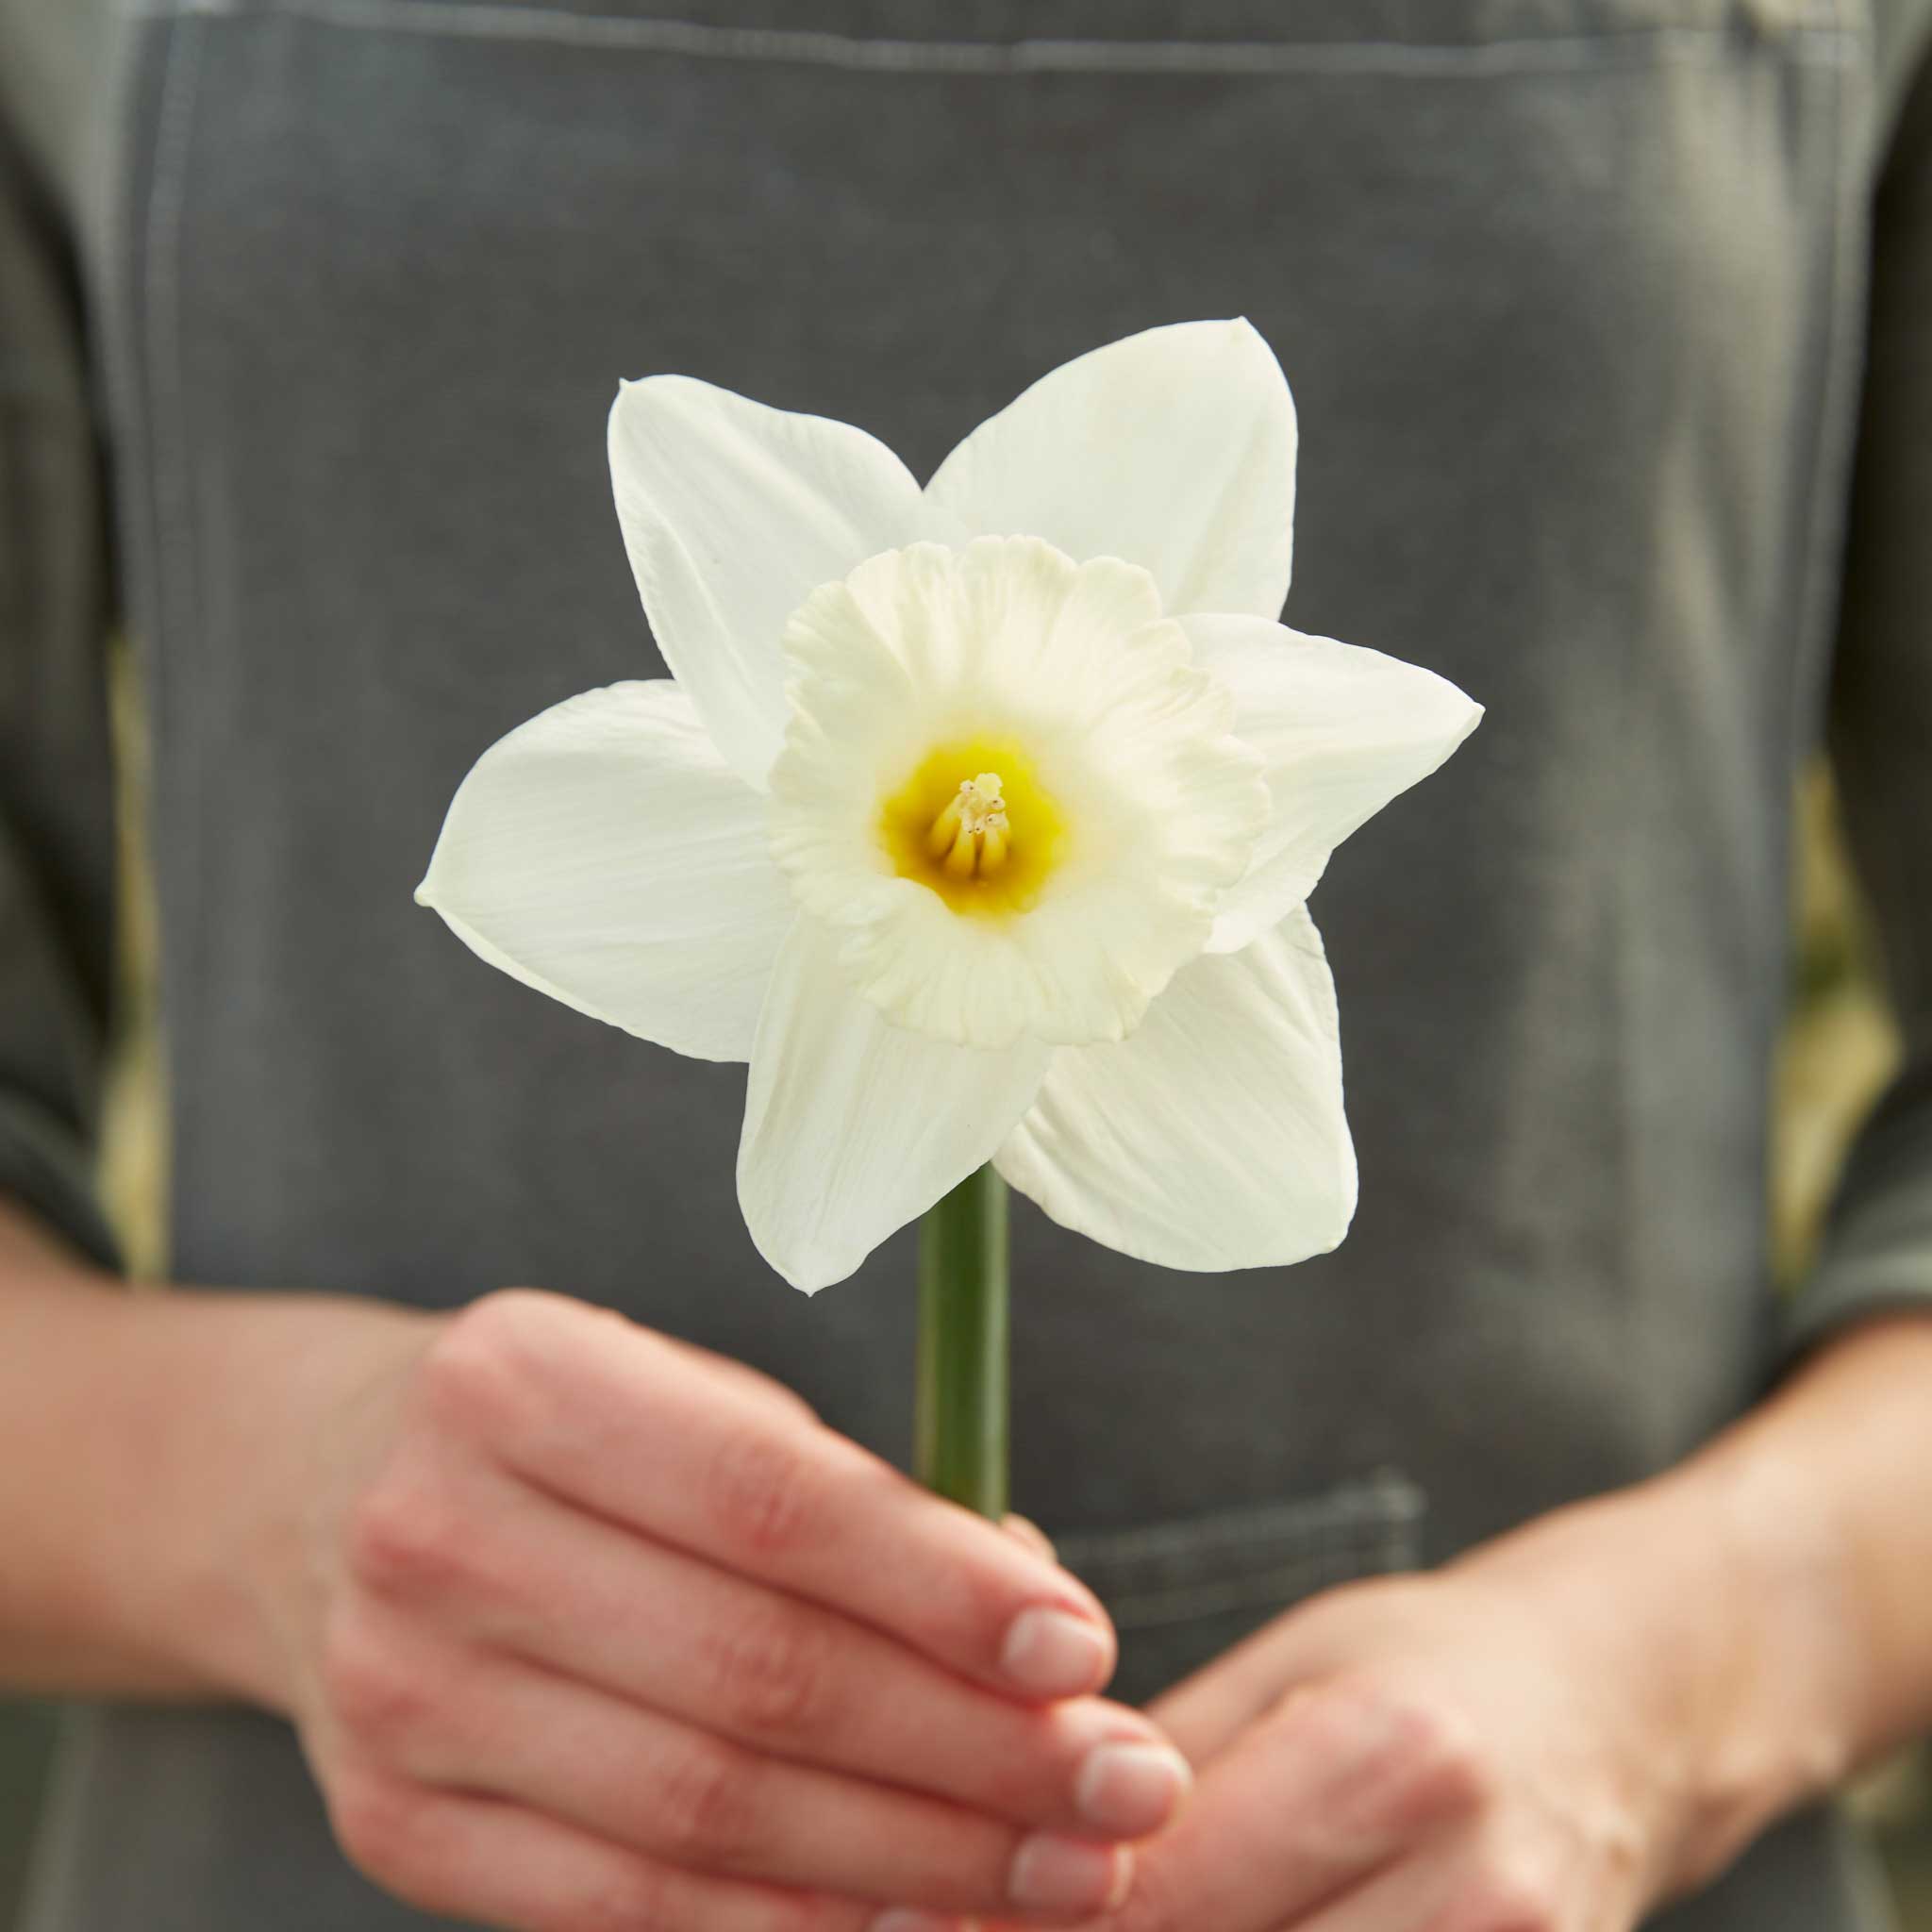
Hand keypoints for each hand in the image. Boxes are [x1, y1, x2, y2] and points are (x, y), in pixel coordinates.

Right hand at [244, 1289, 1191, 1929]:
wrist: (317, 1489)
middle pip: (754, 1678)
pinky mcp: (392, 1828)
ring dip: (915, 1858)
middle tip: (1125, 1788)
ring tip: (1066, 1873)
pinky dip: (791, 1929)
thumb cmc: (570, 1433)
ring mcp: (397, 1697)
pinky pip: (623, 1908)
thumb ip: (849, 1501)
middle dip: (972, 1750)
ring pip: (704, 1814)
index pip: (771, 1501)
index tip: (1085, 1649)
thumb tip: (1039, 1639)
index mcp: (522, 1377)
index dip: (941, 1586)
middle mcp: (436, 1534)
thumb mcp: (687, 1398)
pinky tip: (917, 1918)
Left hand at [990, 1492, 1764, 1931]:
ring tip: (1070, 1930)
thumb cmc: (1429, 1668)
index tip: (926, 1919)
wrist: (1626, 1713)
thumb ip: (1152, 1760)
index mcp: (1391, 1760)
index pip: (1160, 1896)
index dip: (1023, 1918)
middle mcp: (1472, 1896)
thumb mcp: (1285, 1667)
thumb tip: (985, 1832)